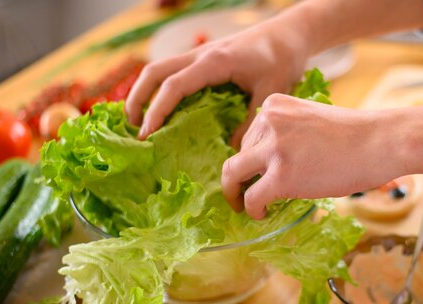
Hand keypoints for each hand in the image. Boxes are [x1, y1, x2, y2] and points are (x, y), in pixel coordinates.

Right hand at [125, 20, 309, 145]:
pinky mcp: (205, 57)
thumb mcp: (271, 93)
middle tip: (132, 128)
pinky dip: (160, 87)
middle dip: (138, 98)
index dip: (157, 111)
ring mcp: (200, 53)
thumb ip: (250, 122)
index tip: (147, 134)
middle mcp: (201, 54)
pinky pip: (173, 69)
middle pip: (155, 72)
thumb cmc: (283, 60)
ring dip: (144, 91)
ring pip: (160, 68)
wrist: (289, 33)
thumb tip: (233, 152)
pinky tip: (162, 106)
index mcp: (214, 62)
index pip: (174, 86)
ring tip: (138, 119)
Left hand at [221, 94, 404, 218]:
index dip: (252, 161)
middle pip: (239, 156)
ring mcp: (273, 149)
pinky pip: (252, 198)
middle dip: (241, 178)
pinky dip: (251, 209)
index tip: (255, 175)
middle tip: (244, 193)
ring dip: (237, 194)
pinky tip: (261, 214)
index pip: (250, 137)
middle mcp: (268, 123)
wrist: (379, 142)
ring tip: (248, 207)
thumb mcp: (310, 120)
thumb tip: (270, 165)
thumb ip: (286, 134)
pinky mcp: (281, 176)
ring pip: (234, 175)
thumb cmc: (355, 136)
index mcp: (274, 106)